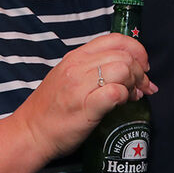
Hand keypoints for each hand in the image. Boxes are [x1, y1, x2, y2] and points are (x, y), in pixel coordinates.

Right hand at [16, 32, 157, 159]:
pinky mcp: (85, 107)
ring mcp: (80, 86)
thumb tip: (129, 71)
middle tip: (142, 87)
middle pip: (124, 56)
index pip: (115, 39)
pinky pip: (115, 92)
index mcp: (76, 57)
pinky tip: (121, 104)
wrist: (30, 133)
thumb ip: (94, 69)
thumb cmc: (51, 109)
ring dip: (134, 83)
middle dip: (140, 71)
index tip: (143, 65)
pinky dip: (124, 97)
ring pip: (123, 70)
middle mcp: (77, 67)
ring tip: (132, 96)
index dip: (137, 50)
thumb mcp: (69, 77)